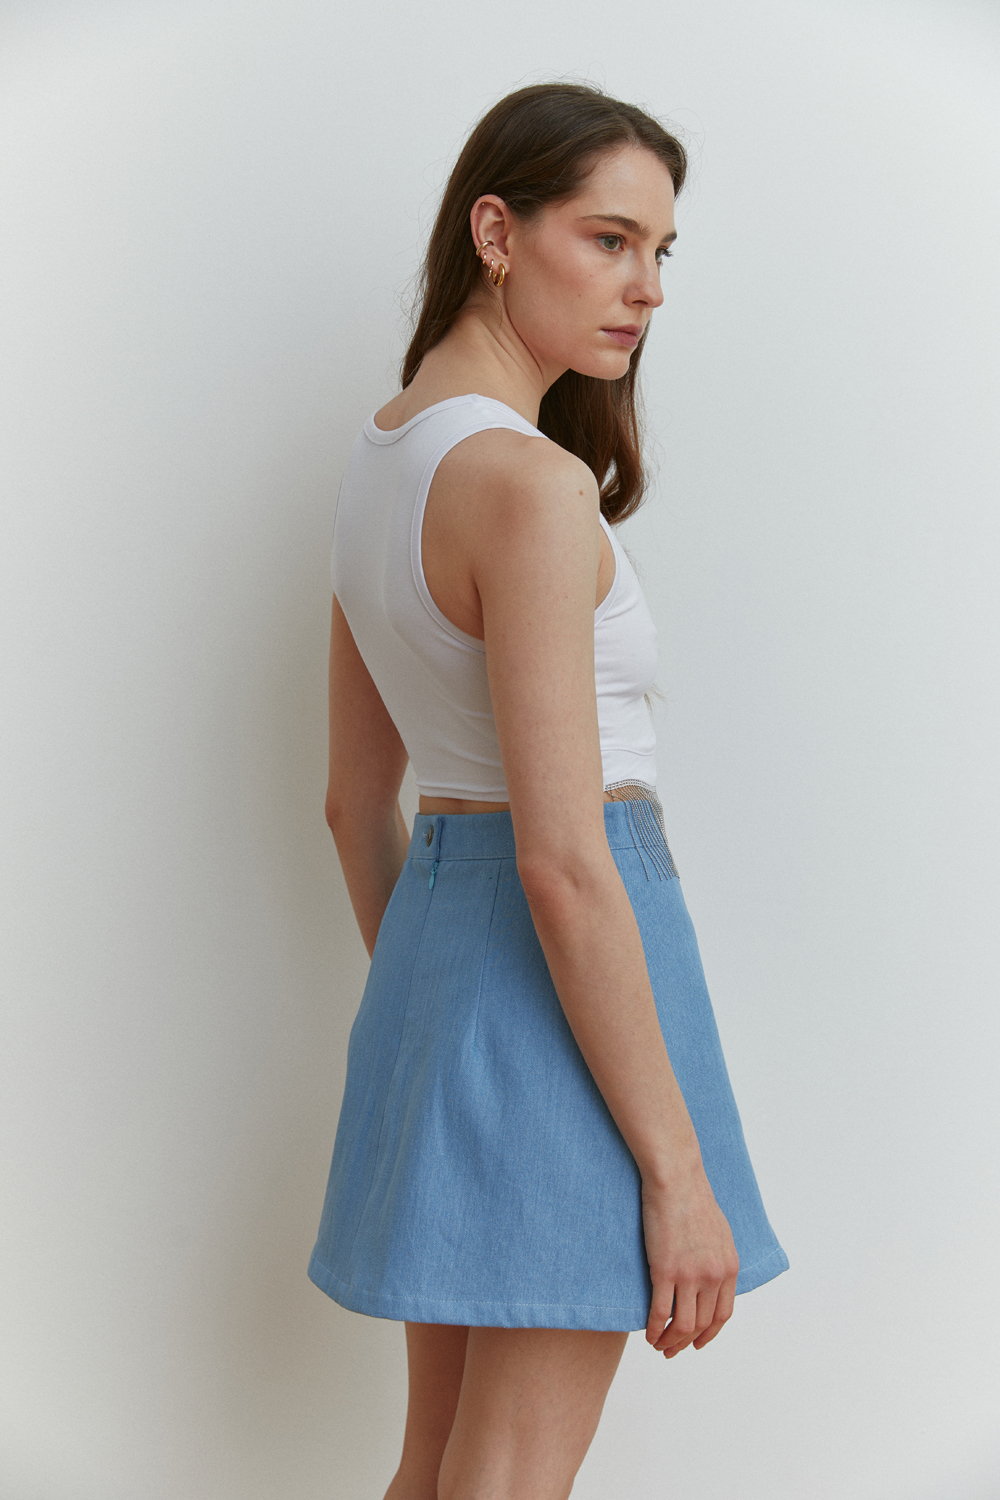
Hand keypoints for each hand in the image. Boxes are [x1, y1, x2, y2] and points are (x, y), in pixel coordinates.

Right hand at [641, 1166, 738, 1357]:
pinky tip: (647, 1335)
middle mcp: (714, 1275)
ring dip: (670, 1341)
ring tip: (658, 1345)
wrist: (676, 1178)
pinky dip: (654, 1329)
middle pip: (702, 1324)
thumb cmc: (692, 1197)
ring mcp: (691, 1275)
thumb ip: (718, 1258)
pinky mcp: (665, 1270)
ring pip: (683, 1325)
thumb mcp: (719, 1231)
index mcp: (729, 1266)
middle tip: (671, 1350)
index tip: (696, 1342)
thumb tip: (712, 1276)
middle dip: (686, 1343)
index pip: (722, 1314)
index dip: (708, 1333)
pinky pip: (660, 1313)